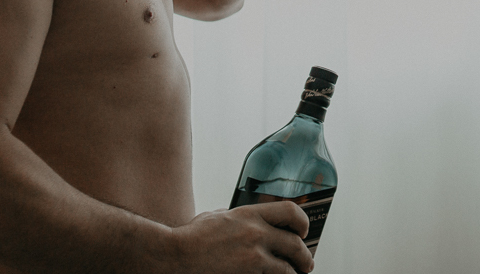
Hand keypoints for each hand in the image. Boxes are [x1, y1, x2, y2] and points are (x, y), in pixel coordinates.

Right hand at [169, 201, 313, 272]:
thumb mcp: (216, 217)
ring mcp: (252, 258)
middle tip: (306, 264)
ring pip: (287, 269)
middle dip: (304, 256)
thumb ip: (237, 219)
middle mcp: (256, 234)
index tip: (303, 232)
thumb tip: (251, 223)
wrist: (173, 257)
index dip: (302, 222)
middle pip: (295, 244)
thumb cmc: (189, 238)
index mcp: (249, 214)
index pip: (291, 212)